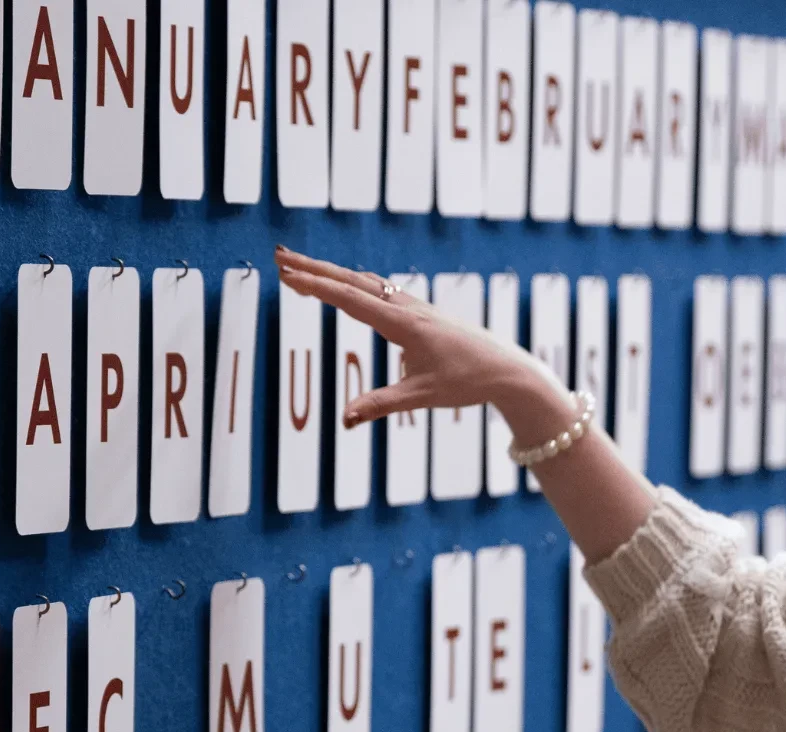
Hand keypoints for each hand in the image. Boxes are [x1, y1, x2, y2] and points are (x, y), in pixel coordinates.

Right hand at [272, 246, 568, 429]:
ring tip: (299, 268)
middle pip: (351, 281)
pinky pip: (378, 288)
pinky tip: (343, 284)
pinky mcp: (420, 312)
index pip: (349, 299)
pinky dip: (352, 282)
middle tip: (279, 257)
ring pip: (364, 281)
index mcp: (403, 323)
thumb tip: (345, 420)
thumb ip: (381, 405)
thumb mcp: (422, 397)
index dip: (315, 287)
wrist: (506, 368)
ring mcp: (414, 306)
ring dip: (331, 273)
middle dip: (313, 269)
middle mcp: (406, 307)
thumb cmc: (468, 382)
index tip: (286, 275)